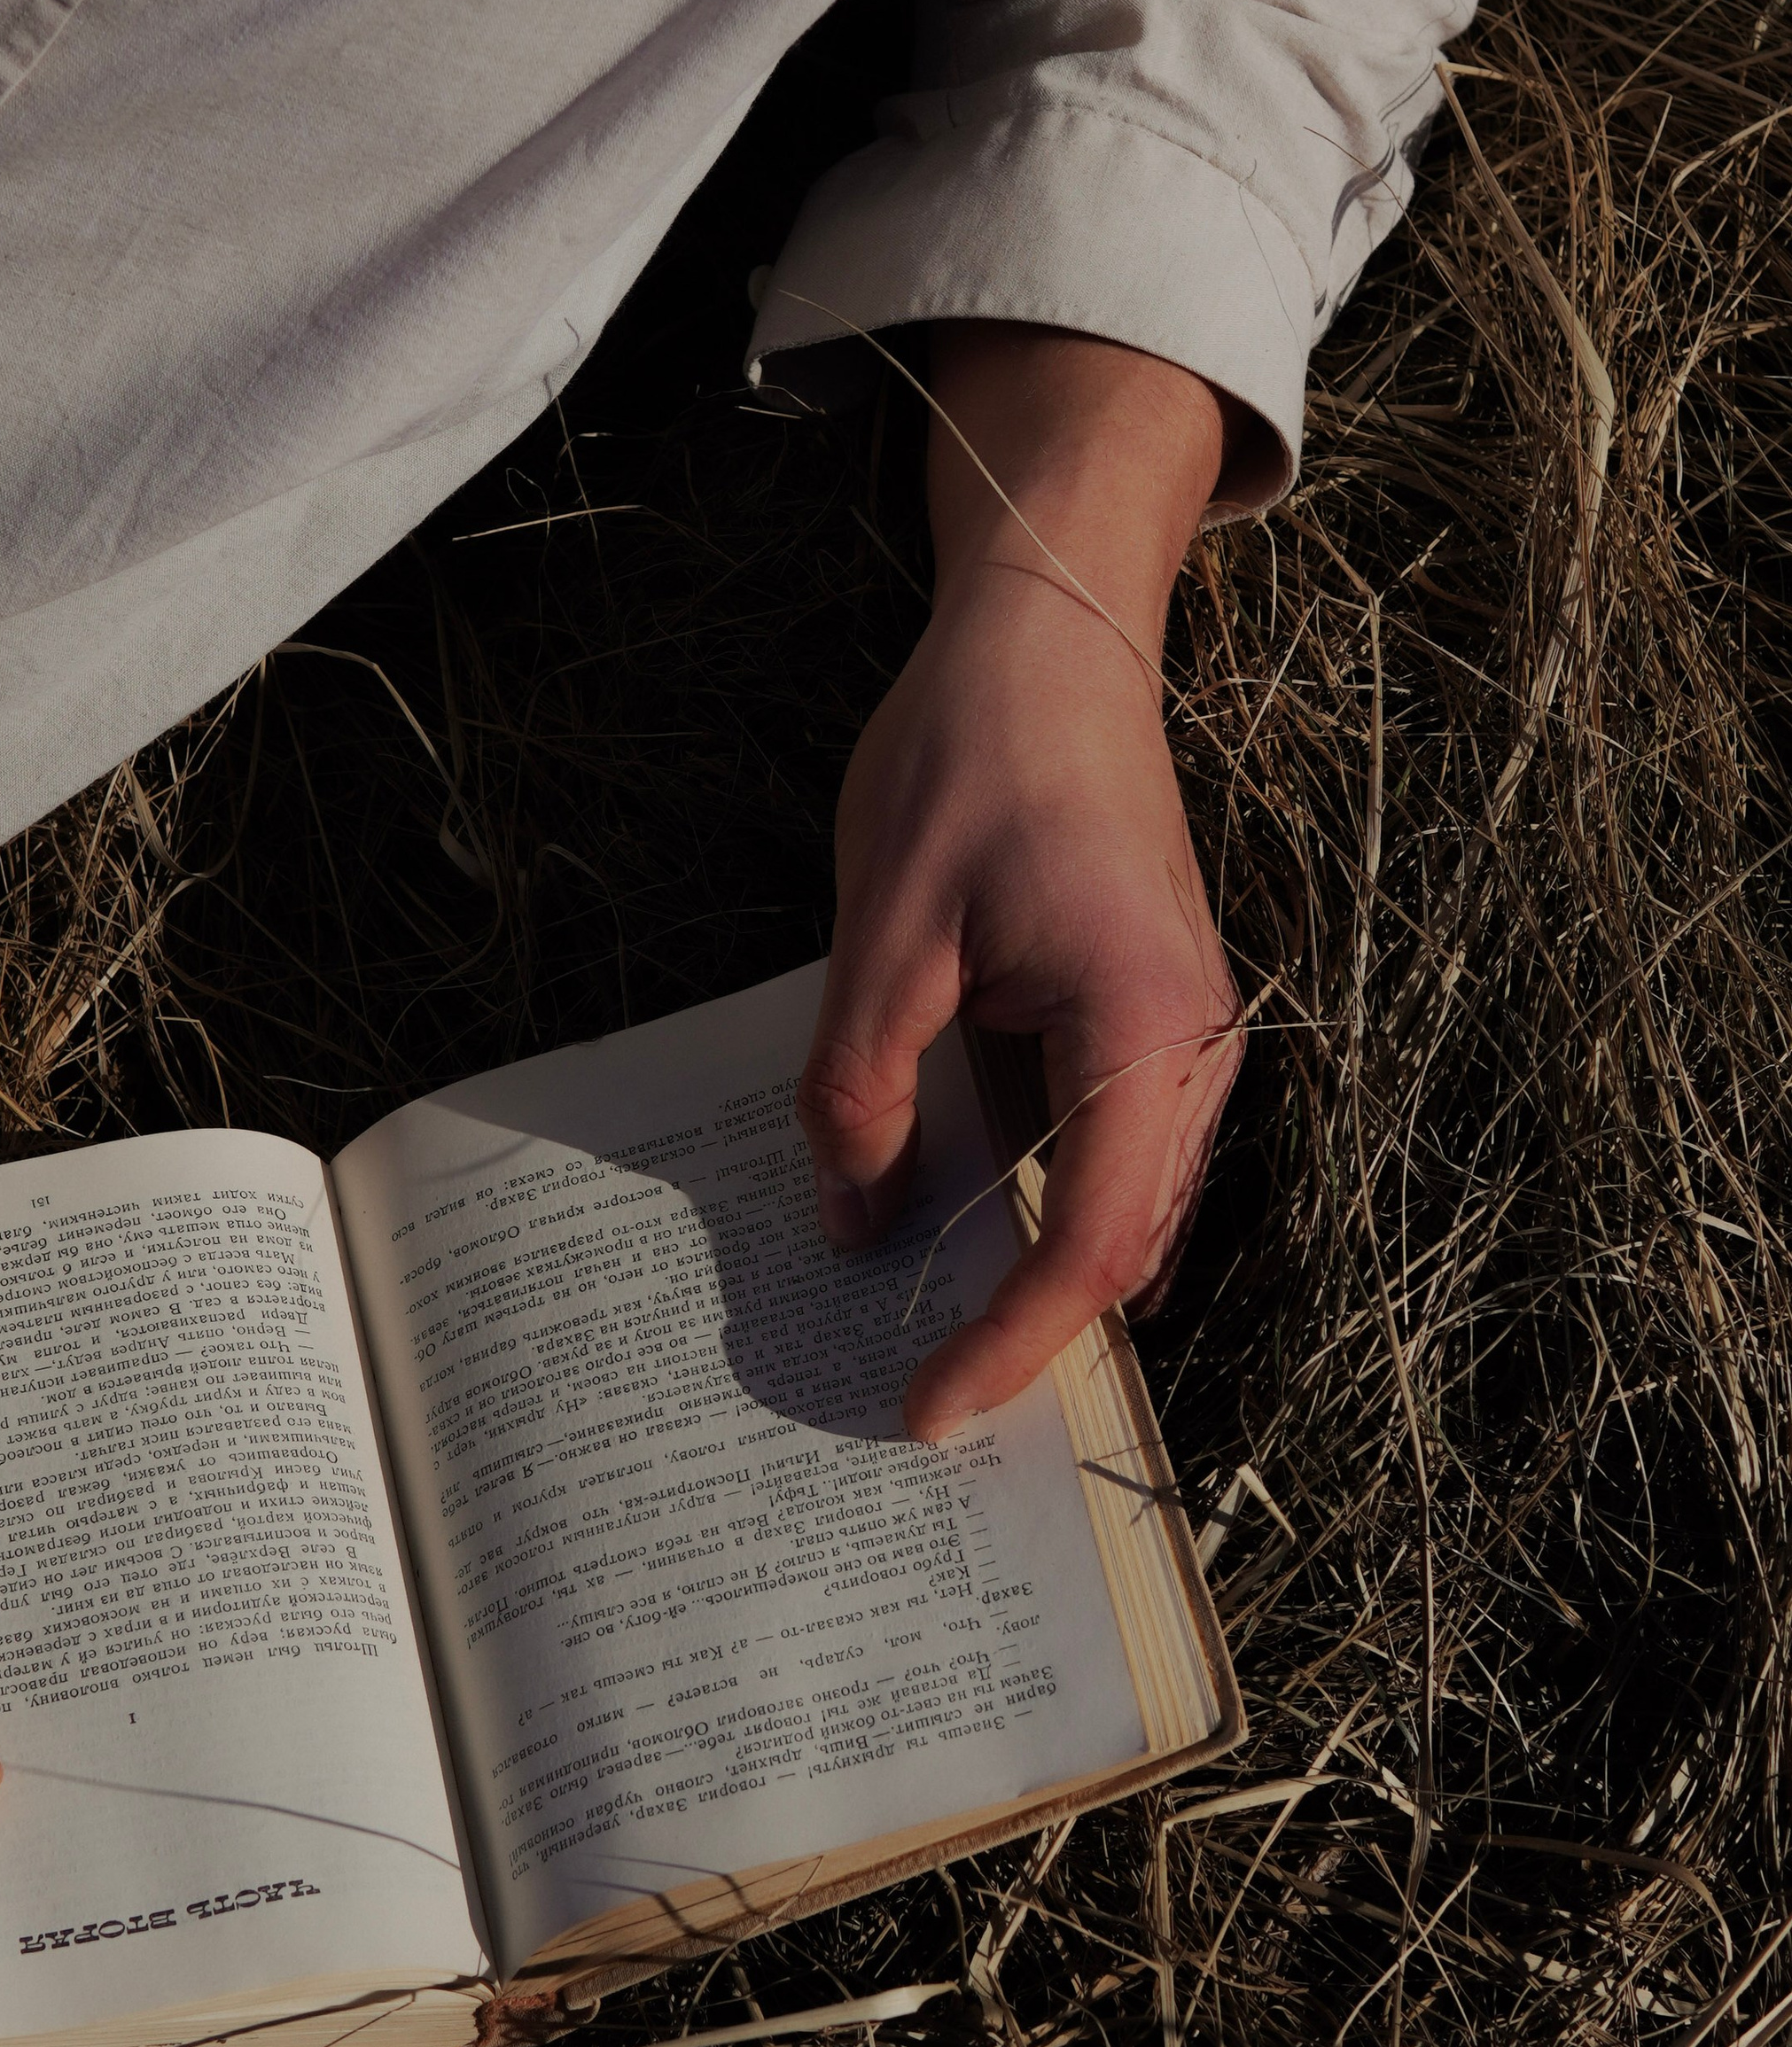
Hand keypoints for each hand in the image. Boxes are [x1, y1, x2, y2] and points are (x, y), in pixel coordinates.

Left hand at [796, 328, 1244, 1438]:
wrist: (1052, 635)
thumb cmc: (976, 757)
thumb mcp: (884, 932)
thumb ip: (863, 1088)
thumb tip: (853, 1224)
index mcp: (1145, 1027)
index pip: (1094, 1244)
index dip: (1011, 1345)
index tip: (927, 1411)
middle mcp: (1193, 1044)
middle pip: (1128, 1243)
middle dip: (1029, 1334)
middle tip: (916, 1401)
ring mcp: (1181, 1029)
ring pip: (1123, 1201)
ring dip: (1036, 1274)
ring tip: (929, 1337)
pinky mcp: (1147, 1010)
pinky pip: (1106, 1142)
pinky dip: (1040, 1201)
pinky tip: (954, 1220)